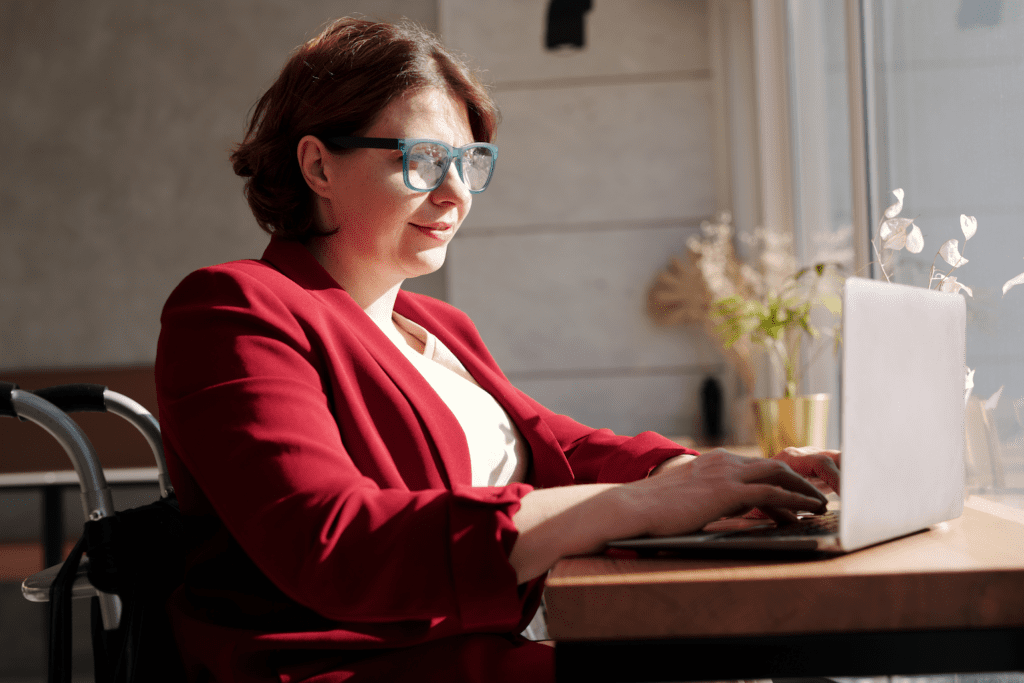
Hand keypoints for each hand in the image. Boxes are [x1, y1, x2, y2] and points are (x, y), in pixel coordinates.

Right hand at [626, 448, 829, 536]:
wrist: (632, 508)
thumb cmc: (652, 510)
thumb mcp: (685, 499)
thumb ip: (706, 499)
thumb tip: (716, 513)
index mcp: (712, 462)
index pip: (756, 466)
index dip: (779, 479)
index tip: (794, 494)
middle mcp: (722, 462)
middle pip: (774, 464)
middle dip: (799, 479)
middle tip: (816, 495)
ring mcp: (726, 473)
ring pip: (779, 473)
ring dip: (803, 489)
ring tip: (819, 504)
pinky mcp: (727, 491)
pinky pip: (771, 492)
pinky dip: (793, 501)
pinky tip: (806, 511)